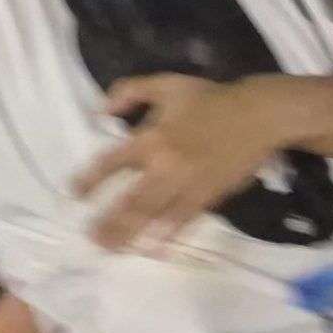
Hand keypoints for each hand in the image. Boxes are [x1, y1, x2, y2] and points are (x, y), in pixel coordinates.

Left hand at [71, 74, 287, 251]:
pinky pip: (184, 219)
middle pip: (130, 200)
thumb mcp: (165, 84)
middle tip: (91, 238)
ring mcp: (188, 184)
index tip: (74, 193)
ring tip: (113, 249)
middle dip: (109, 221)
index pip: (111, 162)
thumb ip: (129, 91)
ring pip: (154, 215)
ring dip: (131, 234)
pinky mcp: (209, 195)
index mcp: (150, 138)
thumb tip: (101, 110)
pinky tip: (154, 249)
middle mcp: (165, 165)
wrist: (257, 115)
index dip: (90, 179)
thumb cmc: (209, 98)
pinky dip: (168, 235)